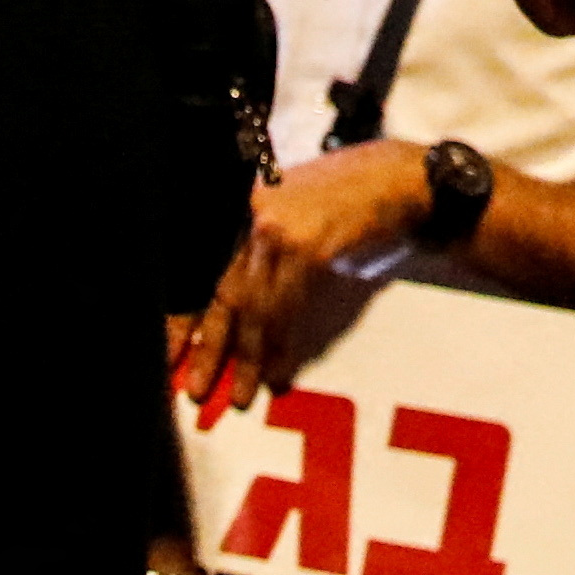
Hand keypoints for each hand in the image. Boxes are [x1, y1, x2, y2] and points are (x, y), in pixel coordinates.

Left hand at [170, 143, 419, 424]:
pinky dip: (282, 348)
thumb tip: (225, 299)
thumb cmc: (348, 189)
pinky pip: (288, 311)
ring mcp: (280, 231)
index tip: (170, 351)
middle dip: (208, 346)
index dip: (184, 314)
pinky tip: (277, 374)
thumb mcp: (288, 202)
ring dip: (246, 358)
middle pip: (220, 290)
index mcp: (241, 200)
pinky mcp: (309, 251)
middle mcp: (252, 213)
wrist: (403, 179)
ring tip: (240, 395)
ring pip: (252, 308)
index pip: (201, 266)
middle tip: (194, 389)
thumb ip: (254, 239)